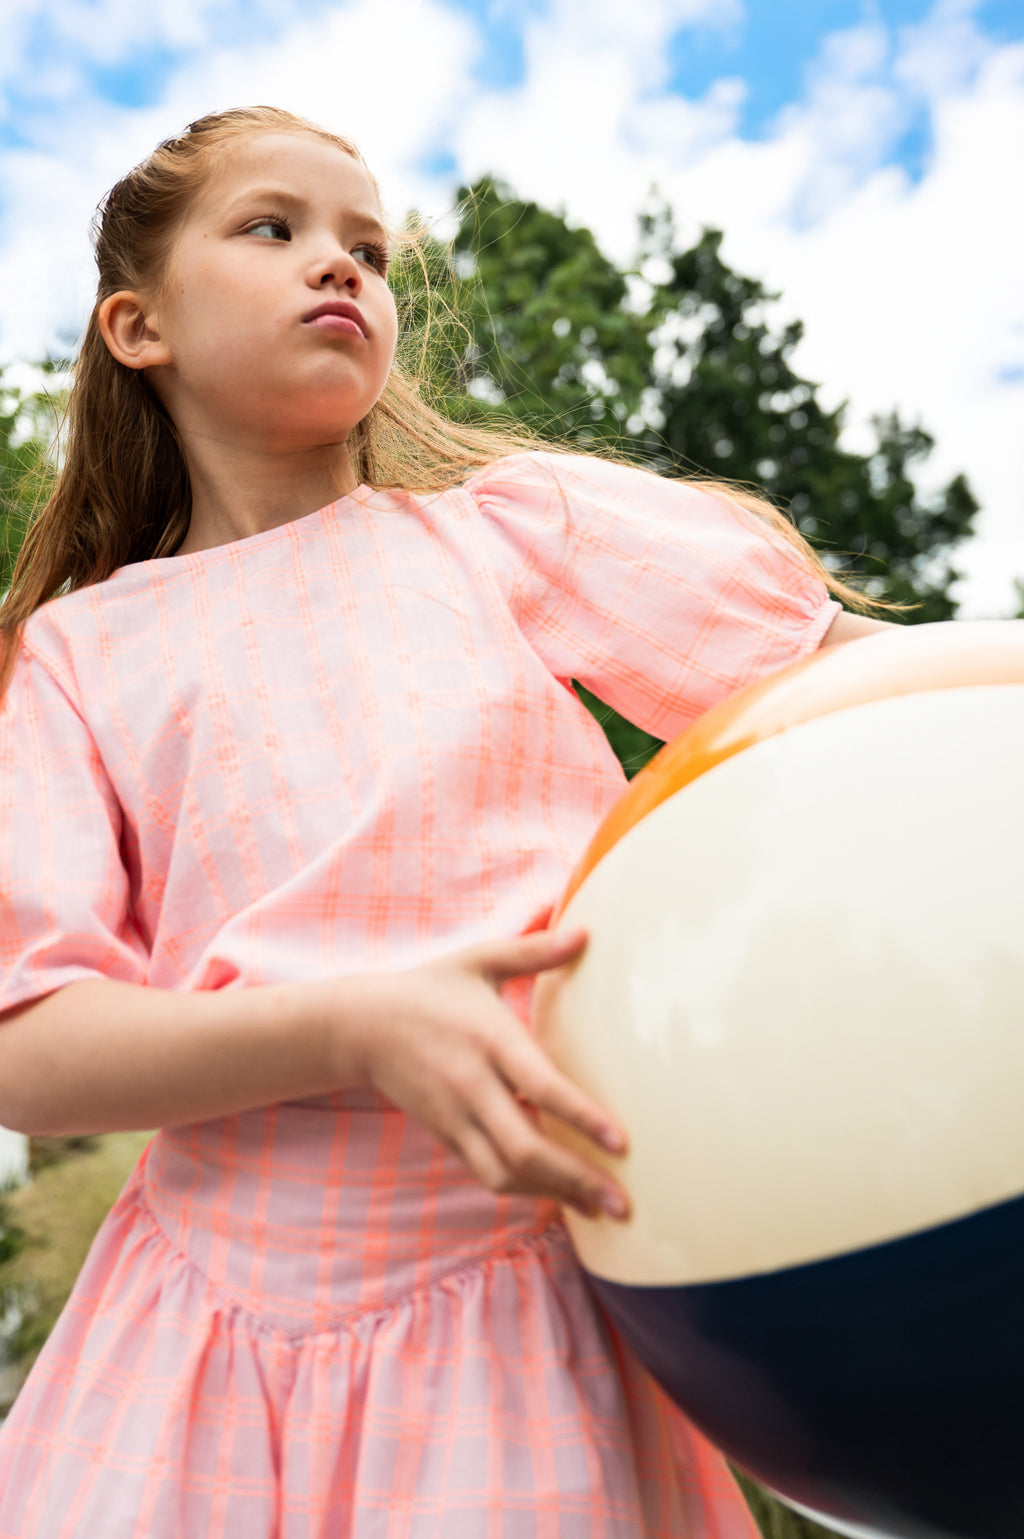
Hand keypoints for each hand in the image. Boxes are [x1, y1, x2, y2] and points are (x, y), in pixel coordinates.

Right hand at [343, 929, 629, 1220]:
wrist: (363, 1026)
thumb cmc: (432, 989)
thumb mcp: (479, 960)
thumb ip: (534, 951)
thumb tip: (587, 933)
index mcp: (489, 1039)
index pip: (540, 1086)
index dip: (581, 1117)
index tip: (621, 1141)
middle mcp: (472, 1085)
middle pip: (525, 1148)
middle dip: (577, 1179)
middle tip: (623, 1204)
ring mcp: (456, 1117)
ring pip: (505, 1172)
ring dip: (554, 1195)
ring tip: (601, 1210)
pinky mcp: (446, 1135)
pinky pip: (487, 1174)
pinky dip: (525, 1191)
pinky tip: (561, 1198)